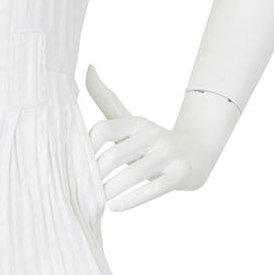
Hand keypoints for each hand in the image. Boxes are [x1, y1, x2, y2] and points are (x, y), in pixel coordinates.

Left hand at [85, 64, 217, 208]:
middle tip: (87, 190)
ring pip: (135, 174)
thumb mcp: (128, 119)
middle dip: (97, 176)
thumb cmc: (148, 141)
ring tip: (101, 202)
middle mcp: (152, 133)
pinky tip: (116, 208)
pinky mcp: (181, 173)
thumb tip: (87, 67)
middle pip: (116, 155)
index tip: (79, 166)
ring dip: (113, 191)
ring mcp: (169, 153)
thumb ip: (105, 99)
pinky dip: (132, 200)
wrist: (194, 154)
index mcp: (135, 122)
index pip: (103, 129)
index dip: (86, 149)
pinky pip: (155, 189)